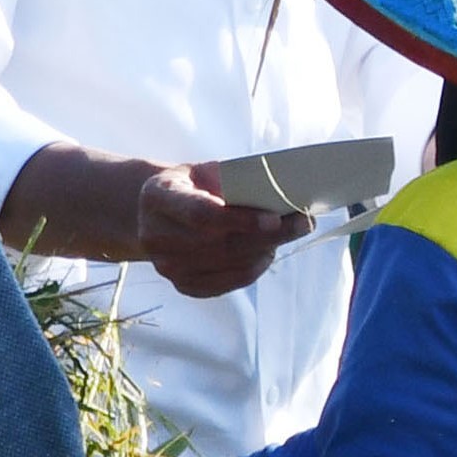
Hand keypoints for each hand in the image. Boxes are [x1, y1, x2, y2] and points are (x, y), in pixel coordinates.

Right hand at [0, 146, 308, 298]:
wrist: (153, 214)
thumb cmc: (188, 186)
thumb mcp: (201, 170)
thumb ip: (232, 179)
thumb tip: (281, 188)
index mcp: (158, 198)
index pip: (201, 215)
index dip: (240, 219)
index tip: (275, 216)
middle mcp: (156, 237)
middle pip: (221, 244)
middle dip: (269, 235)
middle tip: (303, 222)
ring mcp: (167, 267)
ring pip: (229, 266)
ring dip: (267, 250)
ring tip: (290, 232)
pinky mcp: (182, 285)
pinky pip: (228, 283)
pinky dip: (254, 268)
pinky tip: (268, 251)